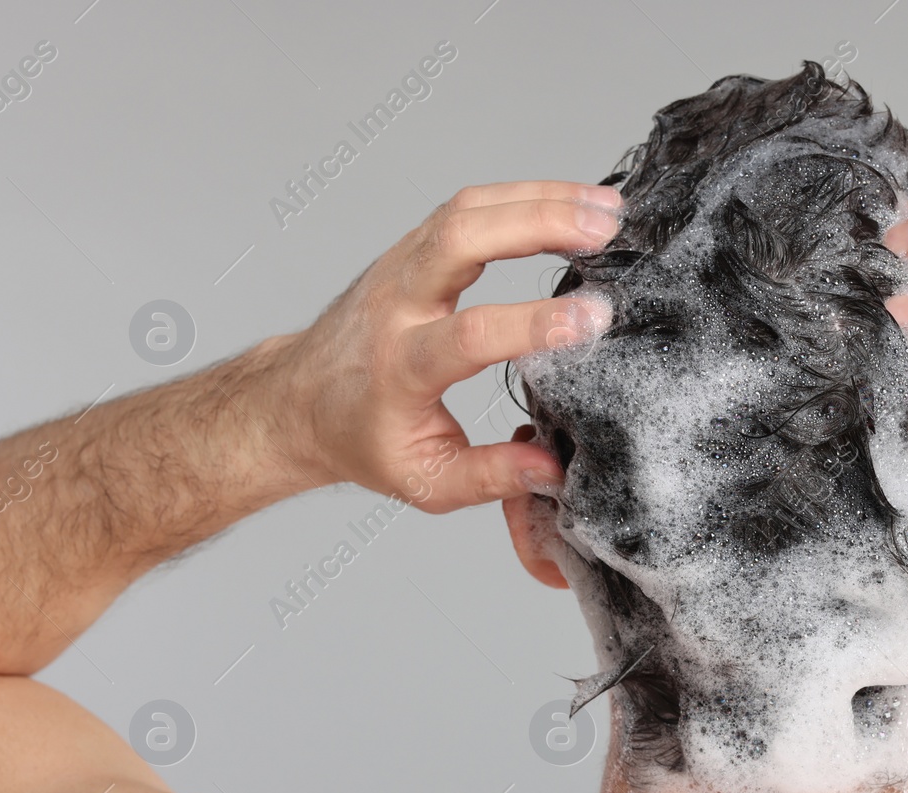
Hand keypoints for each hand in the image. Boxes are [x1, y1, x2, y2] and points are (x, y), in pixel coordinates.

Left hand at [275, 180, 620, 512]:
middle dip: (538, 224)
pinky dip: (524, 196)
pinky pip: (469, 208)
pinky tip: (573, 201)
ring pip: (468, 210)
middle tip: (606, 230)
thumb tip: (552, 469)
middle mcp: (397, 303)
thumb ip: (490, 477)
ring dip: (541, 200)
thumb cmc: (364, 439)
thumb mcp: (425, 481)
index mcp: (401, 367)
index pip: (470, 334)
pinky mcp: (414, 247)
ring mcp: (402, 265)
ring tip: (608, 209)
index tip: (594, 318)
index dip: (533, 323)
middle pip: (461, 239)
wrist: (300, 400)